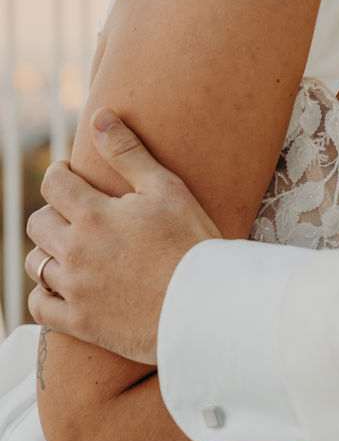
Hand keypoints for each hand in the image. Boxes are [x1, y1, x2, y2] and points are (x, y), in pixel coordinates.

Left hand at [25, 109, 219, 363]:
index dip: (59, 174)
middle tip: (75, 212)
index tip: (70, 176)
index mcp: (94, 215)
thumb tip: (100, 117)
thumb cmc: (190, 242)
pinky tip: (62, 285)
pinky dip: (44, 293)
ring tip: (71, 248)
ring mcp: (74, 290)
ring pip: (35, 264)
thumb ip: (128, 152)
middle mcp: (75, 252)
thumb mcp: (165, 188)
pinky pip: (39, 306)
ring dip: (48, 251)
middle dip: (53, 212)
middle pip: (38, 223)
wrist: (202, 304)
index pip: (53, 184)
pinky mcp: (79, 322)